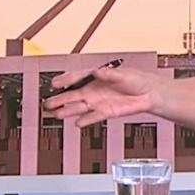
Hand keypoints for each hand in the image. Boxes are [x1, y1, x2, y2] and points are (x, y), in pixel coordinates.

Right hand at [45, 65, 161, 126]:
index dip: (65, 80)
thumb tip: (97, 71)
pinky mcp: (106, 112)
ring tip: (56, 114)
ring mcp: (98, 102)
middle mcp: (94, 90)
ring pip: (79, 107)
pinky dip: (85, 120)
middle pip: (73, 95)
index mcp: (96, 76)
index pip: (77, 78)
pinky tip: (76, 123)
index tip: (54, 83)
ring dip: (67, 110)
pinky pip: (93, 117)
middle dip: (59, 99)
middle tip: (46, 103)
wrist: (149, 93)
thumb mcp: (123, 74)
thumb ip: (109, 74)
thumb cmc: (136, 79)